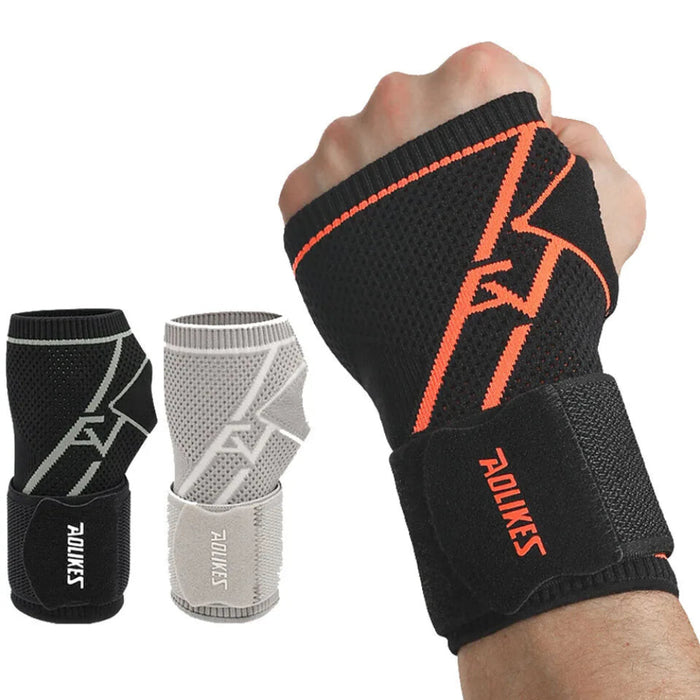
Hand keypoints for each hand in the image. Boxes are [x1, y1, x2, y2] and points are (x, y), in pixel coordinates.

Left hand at [279, 42, 643, 272]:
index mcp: (476, 81)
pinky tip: (379, 261)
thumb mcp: (613, 199)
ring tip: (416, 252)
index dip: (506, 140)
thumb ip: (581, 142)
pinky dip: (347, 222)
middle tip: (455, 225)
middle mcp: (397, 100)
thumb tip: (547, 136)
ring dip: (388, 191)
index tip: (503, 185)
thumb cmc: (543, 292)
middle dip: (440, 161)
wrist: (472, 375)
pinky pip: (323, 194)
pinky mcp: (301, 203)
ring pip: (368, 153)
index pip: (491, 85)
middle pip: (420, 117)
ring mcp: (340, 151)